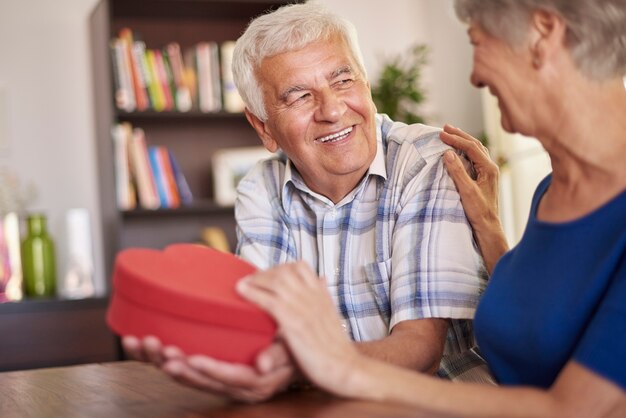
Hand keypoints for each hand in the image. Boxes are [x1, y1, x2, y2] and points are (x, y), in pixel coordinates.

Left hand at [122, 336, 294, 402]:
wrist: (292, 354)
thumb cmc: (293, 346)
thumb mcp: (292, 347)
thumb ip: (278, 353)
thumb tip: (265, 364)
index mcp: (255, 382)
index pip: (230, 377)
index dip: (210, 369)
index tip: (192, 358)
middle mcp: (235, 387)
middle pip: (203, 381)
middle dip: (180, 367)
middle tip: (163, 352)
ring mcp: (221, 381)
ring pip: (189, 378)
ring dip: (165, 363)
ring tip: (147, 346)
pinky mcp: (211, 372)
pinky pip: (185, 370)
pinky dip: (163, 359)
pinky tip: (143, 348)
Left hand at [236, 261, 363, 396]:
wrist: (345, 367)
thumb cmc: (336, 347)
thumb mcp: (331, 315)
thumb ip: (322, 297)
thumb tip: (322, 279)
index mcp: (321, 294)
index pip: (301, 267)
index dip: (281, 268)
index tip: (268, 275)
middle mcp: (313, 296)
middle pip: (285, 270)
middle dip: (265, 273)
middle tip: (252, 280)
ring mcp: (303, 308)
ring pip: (276, 281)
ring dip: (256, 280)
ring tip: (243, 285)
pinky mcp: (294, 323)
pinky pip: (270, 301)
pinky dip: (253, 293)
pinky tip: (241, 292)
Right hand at [439, 124, 508, 272]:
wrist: (488, 227)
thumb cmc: (479, 211)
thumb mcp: (466, 191)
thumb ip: (458, 171)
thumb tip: (448, 153)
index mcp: (489, 168)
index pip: (471, 147)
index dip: (456, 139)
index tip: (441, 134)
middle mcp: (491, 168)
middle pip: (475, 145)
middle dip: (460, 135)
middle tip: (445, 128)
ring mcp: (488, 173)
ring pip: (475, 151)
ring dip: (463, 141)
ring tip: (451, 134)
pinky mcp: (483, 179)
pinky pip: (474, 159)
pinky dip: (464, 151)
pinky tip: (457, 152)